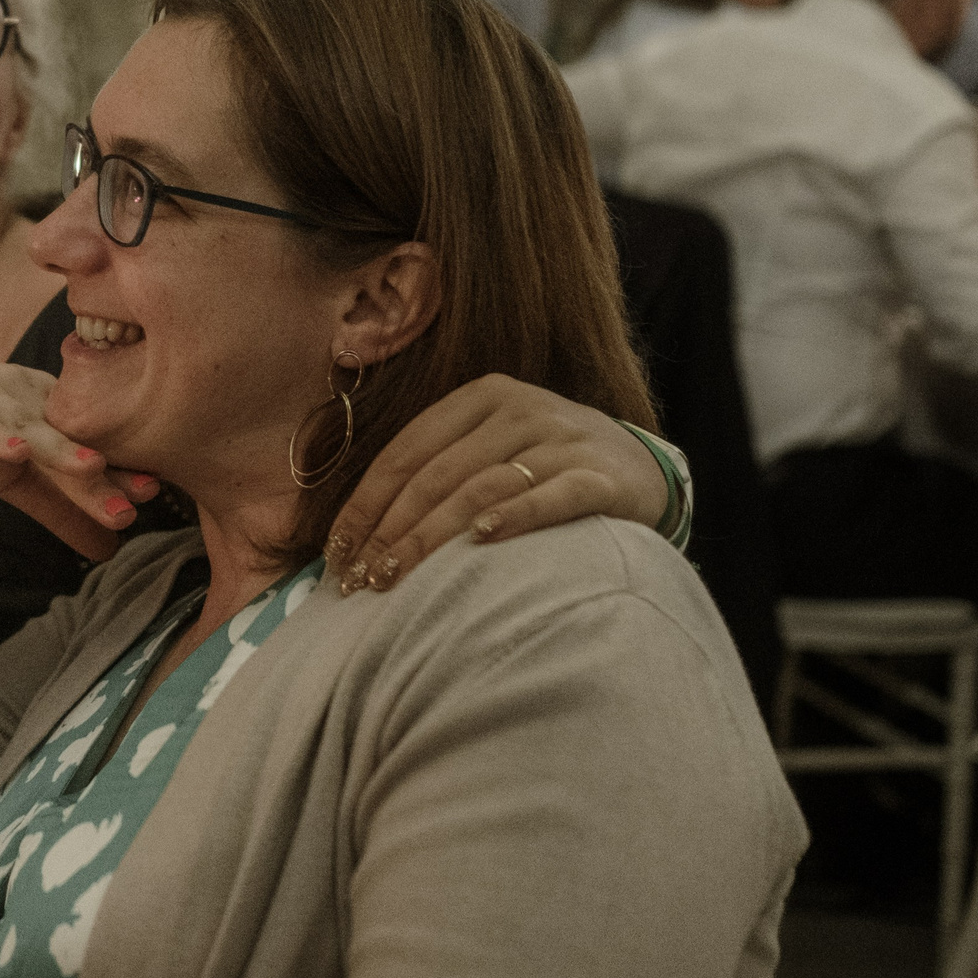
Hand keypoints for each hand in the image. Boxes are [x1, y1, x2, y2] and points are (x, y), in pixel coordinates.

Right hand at [0, 357, 159, 560]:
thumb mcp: (12, 480)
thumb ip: (57, 511)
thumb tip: (107, 552)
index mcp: (45, 413)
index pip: (88, 446)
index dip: (122, 468)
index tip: (160, 493)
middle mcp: (22, 401)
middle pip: (69, 441)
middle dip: (106, 469)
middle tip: (146, 493)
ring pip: (28, 430)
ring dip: (61, 449)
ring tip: (94, 468)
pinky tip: (15, 450)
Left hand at [321, 375, 669, 589]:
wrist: (641, 468)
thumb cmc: (544, 467)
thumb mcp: (491, 449)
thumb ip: (436, 471)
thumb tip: (355, 534)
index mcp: (482, 396)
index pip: (406, 452)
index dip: (365, 504)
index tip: (337, 552)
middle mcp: (521, 409)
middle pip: (436, 475)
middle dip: (390, 531)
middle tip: (360, 581)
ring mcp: (563, 439)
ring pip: (481, 488)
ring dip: (431, 537)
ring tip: (397, 577)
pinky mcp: (601, 475)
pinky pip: (551, 496)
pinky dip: (514, 516)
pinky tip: (482, 540)